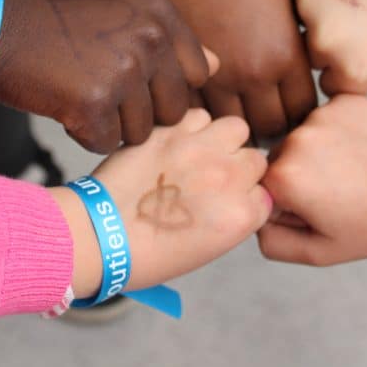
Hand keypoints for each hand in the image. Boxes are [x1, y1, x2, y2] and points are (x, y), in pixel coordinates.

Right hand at [0, 0, 217, 152]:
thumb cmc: (49, 15)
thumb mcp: (118, 9)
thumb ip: (166, 39)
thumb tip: (213, 66)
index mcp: (160, 14)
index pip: (198, 74)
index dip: (167, 88)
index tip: (138, 86)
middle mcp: (150, 39)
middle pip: (174, 110)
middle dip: (143, 112)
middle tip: (102, 95)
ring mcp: (124, 71)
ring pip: (142, 132)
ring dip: (112, 124)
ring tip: (77, 94)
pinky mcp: (93, 104)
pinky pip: (106, 142)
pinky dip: (84, 134)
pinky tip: (62, 106)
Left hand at [49, 109, 272, 296]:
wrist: (100, 235)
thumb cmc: (148, 252)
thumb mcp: (207, 247)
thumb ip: (232, 214)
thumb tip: (240, 190)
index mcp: (240, 215)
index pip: (266, 193)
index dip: (247, 196)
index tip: (228, 202)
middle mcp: (228, 178)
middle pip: (255, 158)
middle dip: (239, 167)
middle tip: (213, 178)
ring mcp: (200, 150)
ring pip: (235, 127)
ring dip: (222, 139)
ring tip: (199, 154)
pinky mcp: (171, 131)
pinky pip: (198, 114)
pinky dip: (192, 126)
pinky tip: (177, 143)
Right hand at [135, 0, 316, 139]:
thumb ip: (295, 38)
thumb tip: (302, 62)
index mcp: (286, 53)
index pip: (304, 108)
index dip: (301, 111)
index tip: (293, 104)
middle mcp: (254, 74)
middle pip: (273, 127)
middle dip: (273, 124)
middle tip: (267, 112)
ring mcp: (217, 77)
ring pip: (234, 126)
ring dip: (239, 122)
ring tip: (238, 110)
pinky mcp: (185, 73)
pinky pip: (201, 112)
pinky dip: (208, 111)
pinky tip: (210, 98)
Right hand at [258, 95, 366, 265]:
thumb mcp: (321, 252)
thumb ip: (272, 241)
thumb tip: (254, 216)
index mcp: (284, 177)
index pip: (261, 186)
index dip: (284, 202)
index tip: (315, 209)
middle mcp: (295, 138)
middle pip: (279, 157)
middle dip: (298, 174)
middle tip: (336, 192)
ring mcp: (321, 114)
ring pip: (302, 135)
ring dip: (317, 151)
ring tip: (352, 170)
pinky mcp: (343, 99)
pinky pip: (326, 116)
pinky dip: (337, 130)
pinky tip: (360, 148)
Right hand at [294, 0, 366, 95]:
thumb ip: (354, 60)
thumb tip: (328, 57)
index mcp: (352, 69)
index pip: (328, 84)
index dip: (340, 67)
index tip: (353, 50)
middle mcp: (325, 43)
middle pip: (311, 52)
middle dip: (325, 38)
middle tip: (351, 15)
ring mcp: (309, 7)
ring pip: (302, 17)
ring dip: (317, 7)